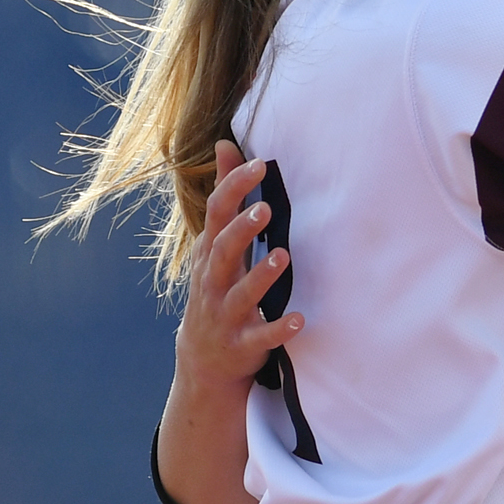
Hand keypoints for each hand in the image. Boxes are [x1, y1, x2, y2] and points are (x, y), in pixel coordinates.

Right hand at [175, 140, 303, 395]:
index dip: (234, 190)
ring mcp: (227, 314)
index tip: (260, 165)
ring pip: (241, 294)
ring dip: (262, 276)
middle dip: (242, 230)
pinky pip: (261, 336)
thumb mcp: (217, 243)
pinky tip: (299, 320)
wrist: (204, 358)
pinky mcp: (243, 343)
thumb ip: (226, 196)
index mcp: (211, 254)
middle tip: (265, 209)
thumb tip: (226, 145)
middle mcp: (214, 281)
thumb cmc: (217, 286)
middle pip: (223, 251)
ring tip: (283, 256)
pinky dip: (279, 328)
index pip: (217, 215)